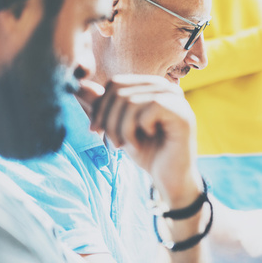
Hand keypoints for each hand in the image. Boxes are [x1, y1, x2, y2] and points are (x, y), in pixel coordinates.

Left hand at [77, 75, 201, 208]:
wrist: (168, 179)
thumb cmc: (146, 151)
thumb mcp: (117, 127)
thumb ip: (100, 106)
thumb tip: (77, 85)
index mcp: (152, 86)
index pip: (116, 83)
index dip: (100, 107)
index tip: (96, 131)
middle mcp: (167, 87)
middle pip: (121, 91)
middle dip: (108, 120)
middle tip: (112, 144)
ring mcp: (177, 99)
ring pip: (131, 100)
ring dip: (121, 129)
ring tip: (124, 146)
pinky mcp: (183, 114)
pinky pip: (150, 108)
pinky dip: (137, 129)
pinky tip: (142, 143)